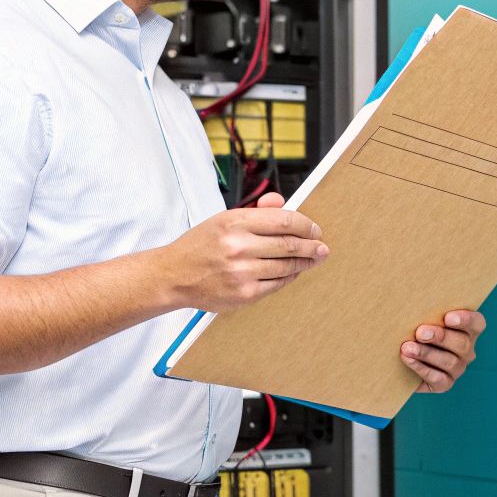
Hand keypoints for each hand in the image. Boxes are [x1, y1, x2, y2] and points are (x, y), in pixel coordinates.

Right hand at [159, 192, 328, 310]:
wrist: (174, 275)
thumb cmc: (201, 245)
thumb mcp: (223, 219)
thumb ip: (256, 211)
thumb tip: (282, 202)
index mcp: (234, 222)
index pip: (283, 221)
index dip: (305, 225)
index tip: (314, 229)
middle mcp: (238, 247)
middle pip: (289, 244)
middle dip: (312, 246)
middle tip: (322, 247)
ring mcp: (242, 272)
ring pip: (286, 266)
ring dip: (304, 262)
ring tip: (314, 259)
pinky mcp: (244, 294)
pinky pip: (277, 284)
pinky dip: (289, 277)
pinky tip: (294, 272)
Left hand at [401, 310, 484, 392]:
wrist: (398, 360)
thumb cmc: (411, 330)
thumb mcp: (419, 316)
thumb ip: (422, 308)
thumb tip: (411, 292)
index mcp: (466, 330)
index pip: (476, 323)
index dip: (466, 320)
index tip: (447, 317)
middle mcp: (466, 350)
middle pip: (462, 343)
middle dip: (441, 337)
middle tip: (420, 332)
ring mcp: (457, 368)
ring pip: (450, 361)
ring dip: (427, 353)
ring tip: (407, 347)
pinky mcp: (445, 384)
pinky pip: (438, 378)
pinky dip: (421, 368)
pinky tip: (408, 359)